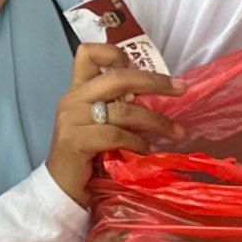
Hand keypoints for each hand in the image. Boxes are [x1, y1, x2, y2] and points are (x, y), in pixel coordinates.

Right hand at [47, 44, 185, 207]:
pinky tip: (148, 150)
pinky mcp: (75, 140)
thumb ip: (116, 106)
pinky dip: (138, 142)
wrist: (61, 188)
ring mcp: (72, 118)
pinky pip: (115, 135)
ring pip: (123, 110)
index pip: (87, 53)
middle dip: (154, 81)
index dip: (115, 54)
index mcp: (77, 89)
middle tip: (180, 88)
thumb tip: (155, 96)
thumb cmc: (86, 156)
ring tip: (176, 132)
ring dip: (156, 121)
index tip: (141, 68)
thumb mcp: (99, 123)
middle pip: (117, 76)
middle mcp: (72, 98)